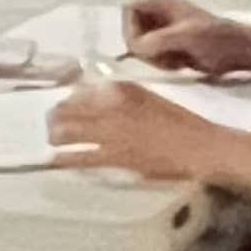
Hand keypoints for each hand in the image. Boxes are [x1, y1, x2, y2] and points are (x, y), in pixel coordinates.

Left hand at [49, 77, 243, 182]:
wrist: (198, 146)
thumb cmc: (178, 121)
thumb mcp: (146, 97)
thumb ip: (118, 95)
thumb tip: (92, 97)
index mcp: (118, 90)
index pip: (80, 91)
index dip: (69, 100)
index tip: (66, 105)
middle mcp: (108, 107)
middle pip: (67, 109)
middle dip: (55, 116)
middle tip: (52, 123)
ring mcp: (109, 132)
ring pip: (66, 131)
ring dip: (55, 135)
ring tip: (52, 139)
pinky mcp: (114, 157)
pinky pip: (79, 157)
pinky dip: (63, 158)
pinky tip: (53, 160)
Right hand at [126, 0, 250, 77]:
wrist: (242, 53)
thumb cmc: (217, 40)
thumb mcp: (186, 37)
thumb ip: (158, 40)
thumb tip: (135, 48)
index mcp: (164, 5)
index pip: (130, 8)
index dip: (130, 26)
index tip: (142, 44)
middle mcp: (163, 15)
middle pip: (134, 28)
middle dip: (143, 46)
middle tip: (160, 57)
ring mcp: (168, 31)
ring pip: (143, 43)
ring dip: (153, 57)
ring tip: (173, 62)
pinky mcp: (175, 47)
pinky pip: (155, 54)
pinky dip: (161, 63)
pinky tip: (178, 66)